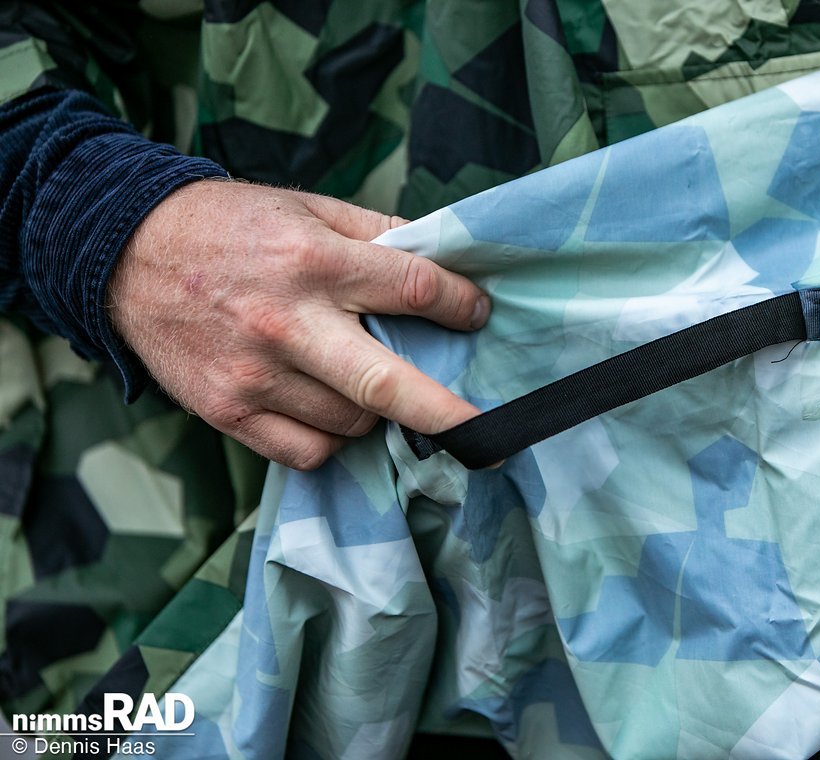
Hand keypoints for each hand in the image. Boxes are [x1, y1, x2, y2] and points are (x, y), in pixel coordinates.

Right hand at [109, 179, 488, 469]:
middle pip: (387, 384)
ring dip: (378, 411)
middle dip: (448, 413)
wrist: (126, 251)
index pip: (412, 290)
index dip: (460, 305)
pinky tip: (326, 408)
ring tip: (363, 379)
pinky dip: (332, 439)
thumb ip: (375, 233)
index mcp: (313, 263)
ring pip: (353, 423)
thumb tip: (442, 259)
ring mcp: (254, 375)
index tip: (479, 314)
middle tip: (487, 431)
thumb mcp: (307, 209)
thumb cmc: (230, 227)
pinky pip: (308, 451)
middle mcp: (285, 324)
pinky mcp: (227, 412)